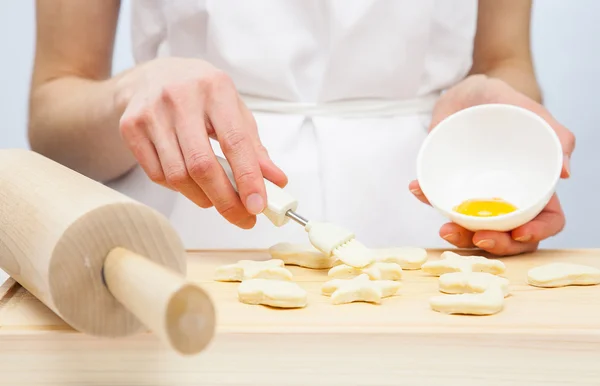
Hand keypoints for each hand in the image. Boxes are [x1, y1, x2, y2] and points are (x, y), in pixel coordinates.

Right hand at [114, 57, 287, 228]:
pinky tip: (190, 183)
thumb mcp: (234, 111)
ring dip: (203, 198)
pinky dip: (179, 189)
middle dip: (225, 200)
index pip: (235, 142)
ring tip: (216, 199)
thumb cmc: (202, 95)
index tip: (258, 206)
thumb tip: (275, 181)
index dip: (248, 179)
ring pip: (178, 175)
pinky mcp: (131, 127)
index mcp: (215, 88)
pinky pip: (158, 175)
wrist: (154, 74)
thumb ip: (254, 147)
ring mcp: (151, 112)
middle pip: (202, 165)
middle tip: (241, 217)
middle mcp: (181, 97)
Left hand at [409, 75, 575, 255]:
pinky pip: (440, 203)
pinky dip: (429, 200)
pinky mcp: (450, 188)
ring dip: (461, 237)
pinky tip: (417, 189)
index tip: (520, 233)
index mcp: (534, 185)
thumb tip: (566, 172)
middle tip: (476, 236)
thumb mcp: (527, 108)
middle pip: (510, 237)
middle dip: (496, 245)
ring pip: (474, 230)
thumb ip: (553, 131)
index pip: (547, 220)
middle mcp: (507, 197)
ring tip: (444, 228)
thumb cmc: (504, 101)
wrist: (468, 92)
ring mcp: (477, 196)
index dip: (538, 233)